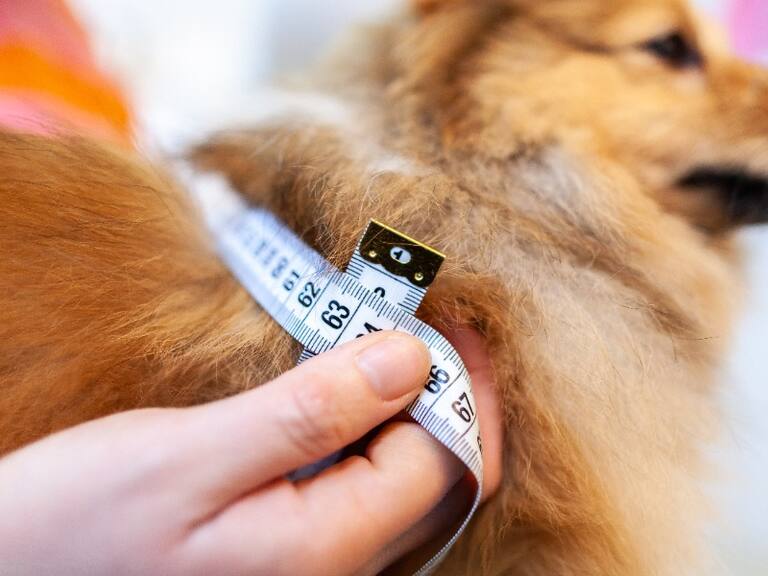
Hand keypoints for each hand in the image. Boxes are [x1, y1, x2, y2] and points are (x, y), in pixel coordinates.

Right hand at [0, 330, 501, 575]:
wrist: (15, 573)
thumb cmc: (77, 527)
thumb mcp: (189, 459)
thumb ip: (309, 414)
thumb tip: (409, 360)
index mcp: (324, 550)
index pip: (441, 459)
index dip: (458, 383)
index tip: (448, 318)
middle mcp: (336, 571)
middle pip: (438, 478)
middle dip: (450, 396)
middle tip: (432, 324)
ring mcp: (317, 567)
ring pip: (408, 485)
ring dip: (416, 411)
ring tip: (399, 347)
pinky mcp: (292, 554)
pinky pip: (367, 491)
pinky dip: (377, 434)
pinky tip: (354, 397)